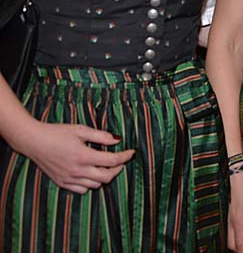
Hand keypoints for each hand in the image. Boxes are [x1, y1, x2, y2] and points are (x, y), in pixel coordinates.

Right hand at [19, 123, 134, 193]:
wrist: (34, 141)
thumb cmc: (57, 132)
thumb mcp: (81, 130)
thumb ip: (101, 136)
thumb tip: (117, 140)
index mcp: (84, 156)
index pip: (112, 161)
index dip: (125, 157)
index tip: (131, 152)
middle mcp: (77, 170)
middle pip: (106, 177)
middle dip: (118, 169)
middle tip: (120, 161)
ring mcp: (69, 179)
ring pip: (95, 185)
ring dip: (104, 176)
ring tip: (105, 166)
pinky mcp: (62, 183)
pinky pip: (82, 190)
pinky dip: (90, 184)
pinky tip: (90, 174)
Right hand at [227, 170, 242, 252]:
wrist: (237, 176)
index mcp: (238, 220)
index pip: (239, 243)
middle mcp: (232, 221)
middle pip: (232, 243)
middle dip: (239, 249)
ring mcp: (230, 218)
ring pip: (231, 237)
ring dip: (239, 242)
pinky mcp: (231, 214)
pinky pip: (232, 230)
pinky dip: (239, 235)